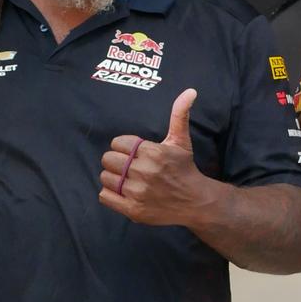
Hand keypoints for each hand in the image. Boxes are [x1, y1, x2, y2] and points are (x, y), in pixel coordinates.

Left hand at [98, 89, 215, 226]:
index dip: (123, 146)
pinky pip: (105, 196)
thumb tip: (190, 91)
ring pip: (105, 177)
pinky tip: (122, 191)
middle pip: (108, 159)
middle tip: (127, 165)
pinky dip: (110, 193)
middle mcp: (144, 172)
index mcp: (152, 153)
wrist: (195, 201)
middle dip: (116, 161)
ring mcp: (138, 192)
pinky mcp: (133, 210)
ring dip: (113, 177)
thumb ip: (179, 114)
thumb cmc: (184, 168)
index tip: (133, 152)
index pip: (117, 143)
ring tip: (126, 178)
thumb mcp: (181, 140)